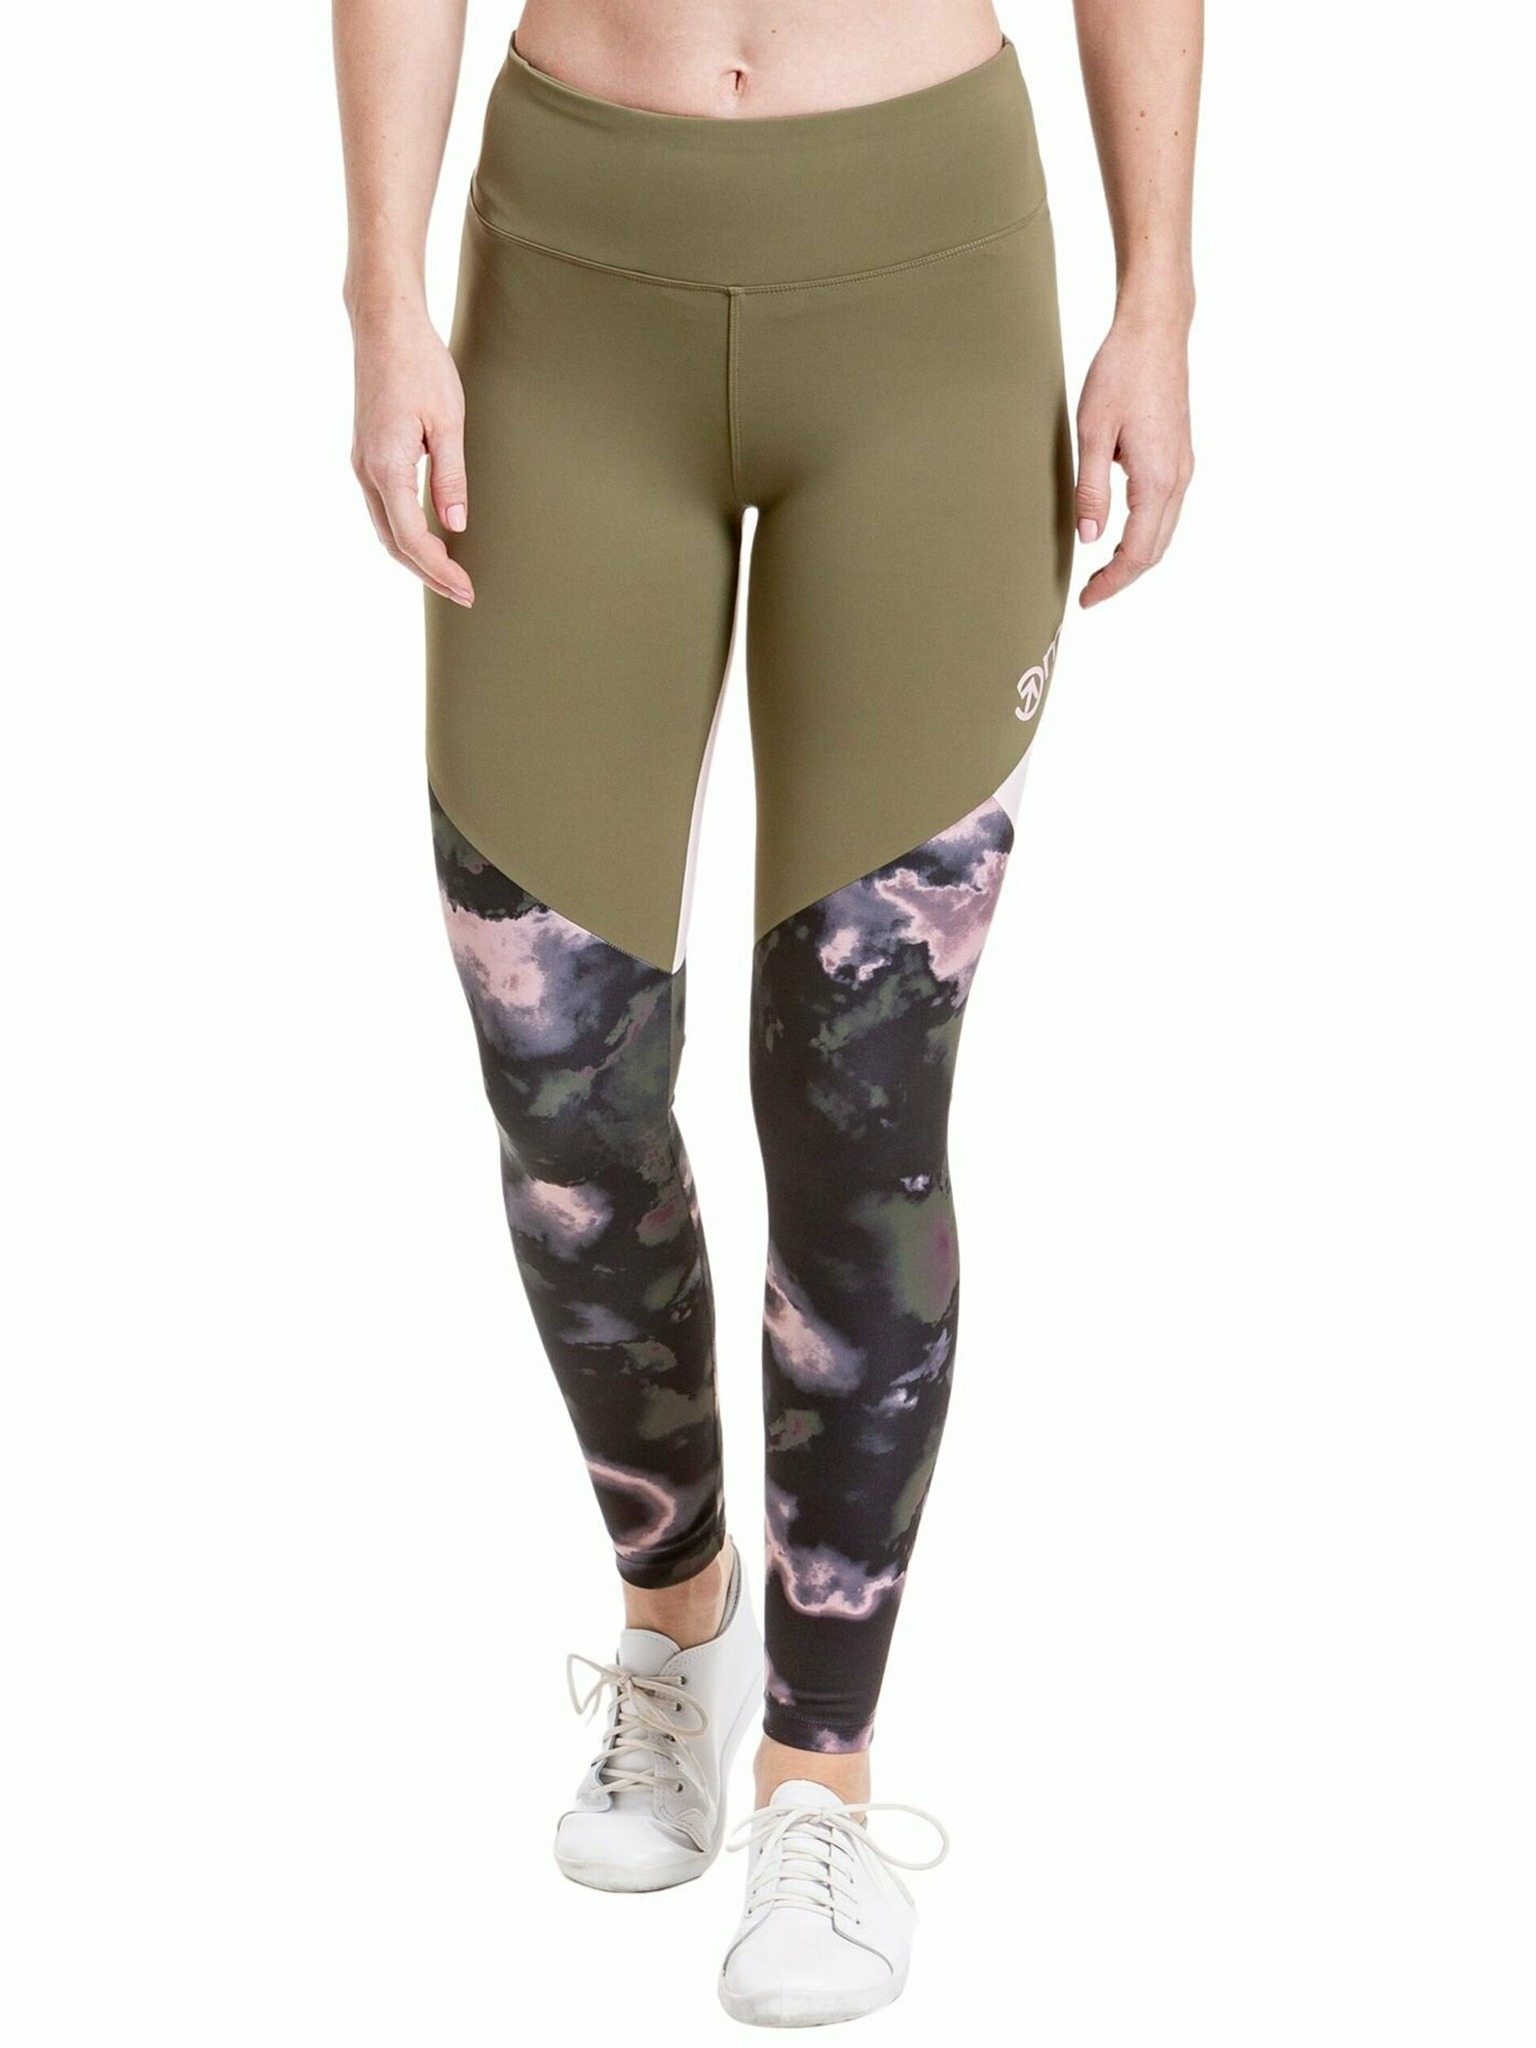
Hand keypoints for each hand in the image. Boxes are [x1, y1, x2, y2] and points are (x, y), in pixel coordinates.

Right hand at [350, 309, 473, 606]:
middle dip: (428, 573)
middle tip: (463, 593)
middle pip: (394, 542)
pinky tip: (426, 540)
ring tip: (448, 575)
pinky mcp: (366, 454)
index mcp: (387, 466)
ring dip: (414, 557)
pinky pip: (383, 508)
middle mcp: (366, 470)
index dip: (439, 569)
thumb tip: (455, 524)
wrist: (384, 326)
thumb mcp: (448, 422)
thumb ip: (451, 477)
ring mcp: (362, 463)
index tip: (465, 588)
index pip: (412, 537)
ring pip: (385, 528)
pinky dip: (403, 533)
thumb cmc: (420, 365)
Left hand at [1074, 309, 1193, 608]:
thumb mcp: (1092, 433)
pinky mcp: (1180, 455)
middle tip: (1090, 593)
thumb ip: (1090, 490)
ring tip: (1102, 571)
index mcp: (1157, 479)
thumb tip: (1089, 538)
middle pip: (1156, 549)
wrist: (1155, 332)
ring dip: (1136, 557)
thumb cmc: (1120, 373)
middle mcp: (1178, 478)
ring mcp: (1183, 467)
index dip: (1112, 583)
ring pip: (1164, 532)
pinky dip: (1146, 533)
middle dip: (1124, 577)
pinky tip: (1121, 534)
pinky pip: (1167, 510)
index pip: (1138, 553)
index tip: (1086, 600)